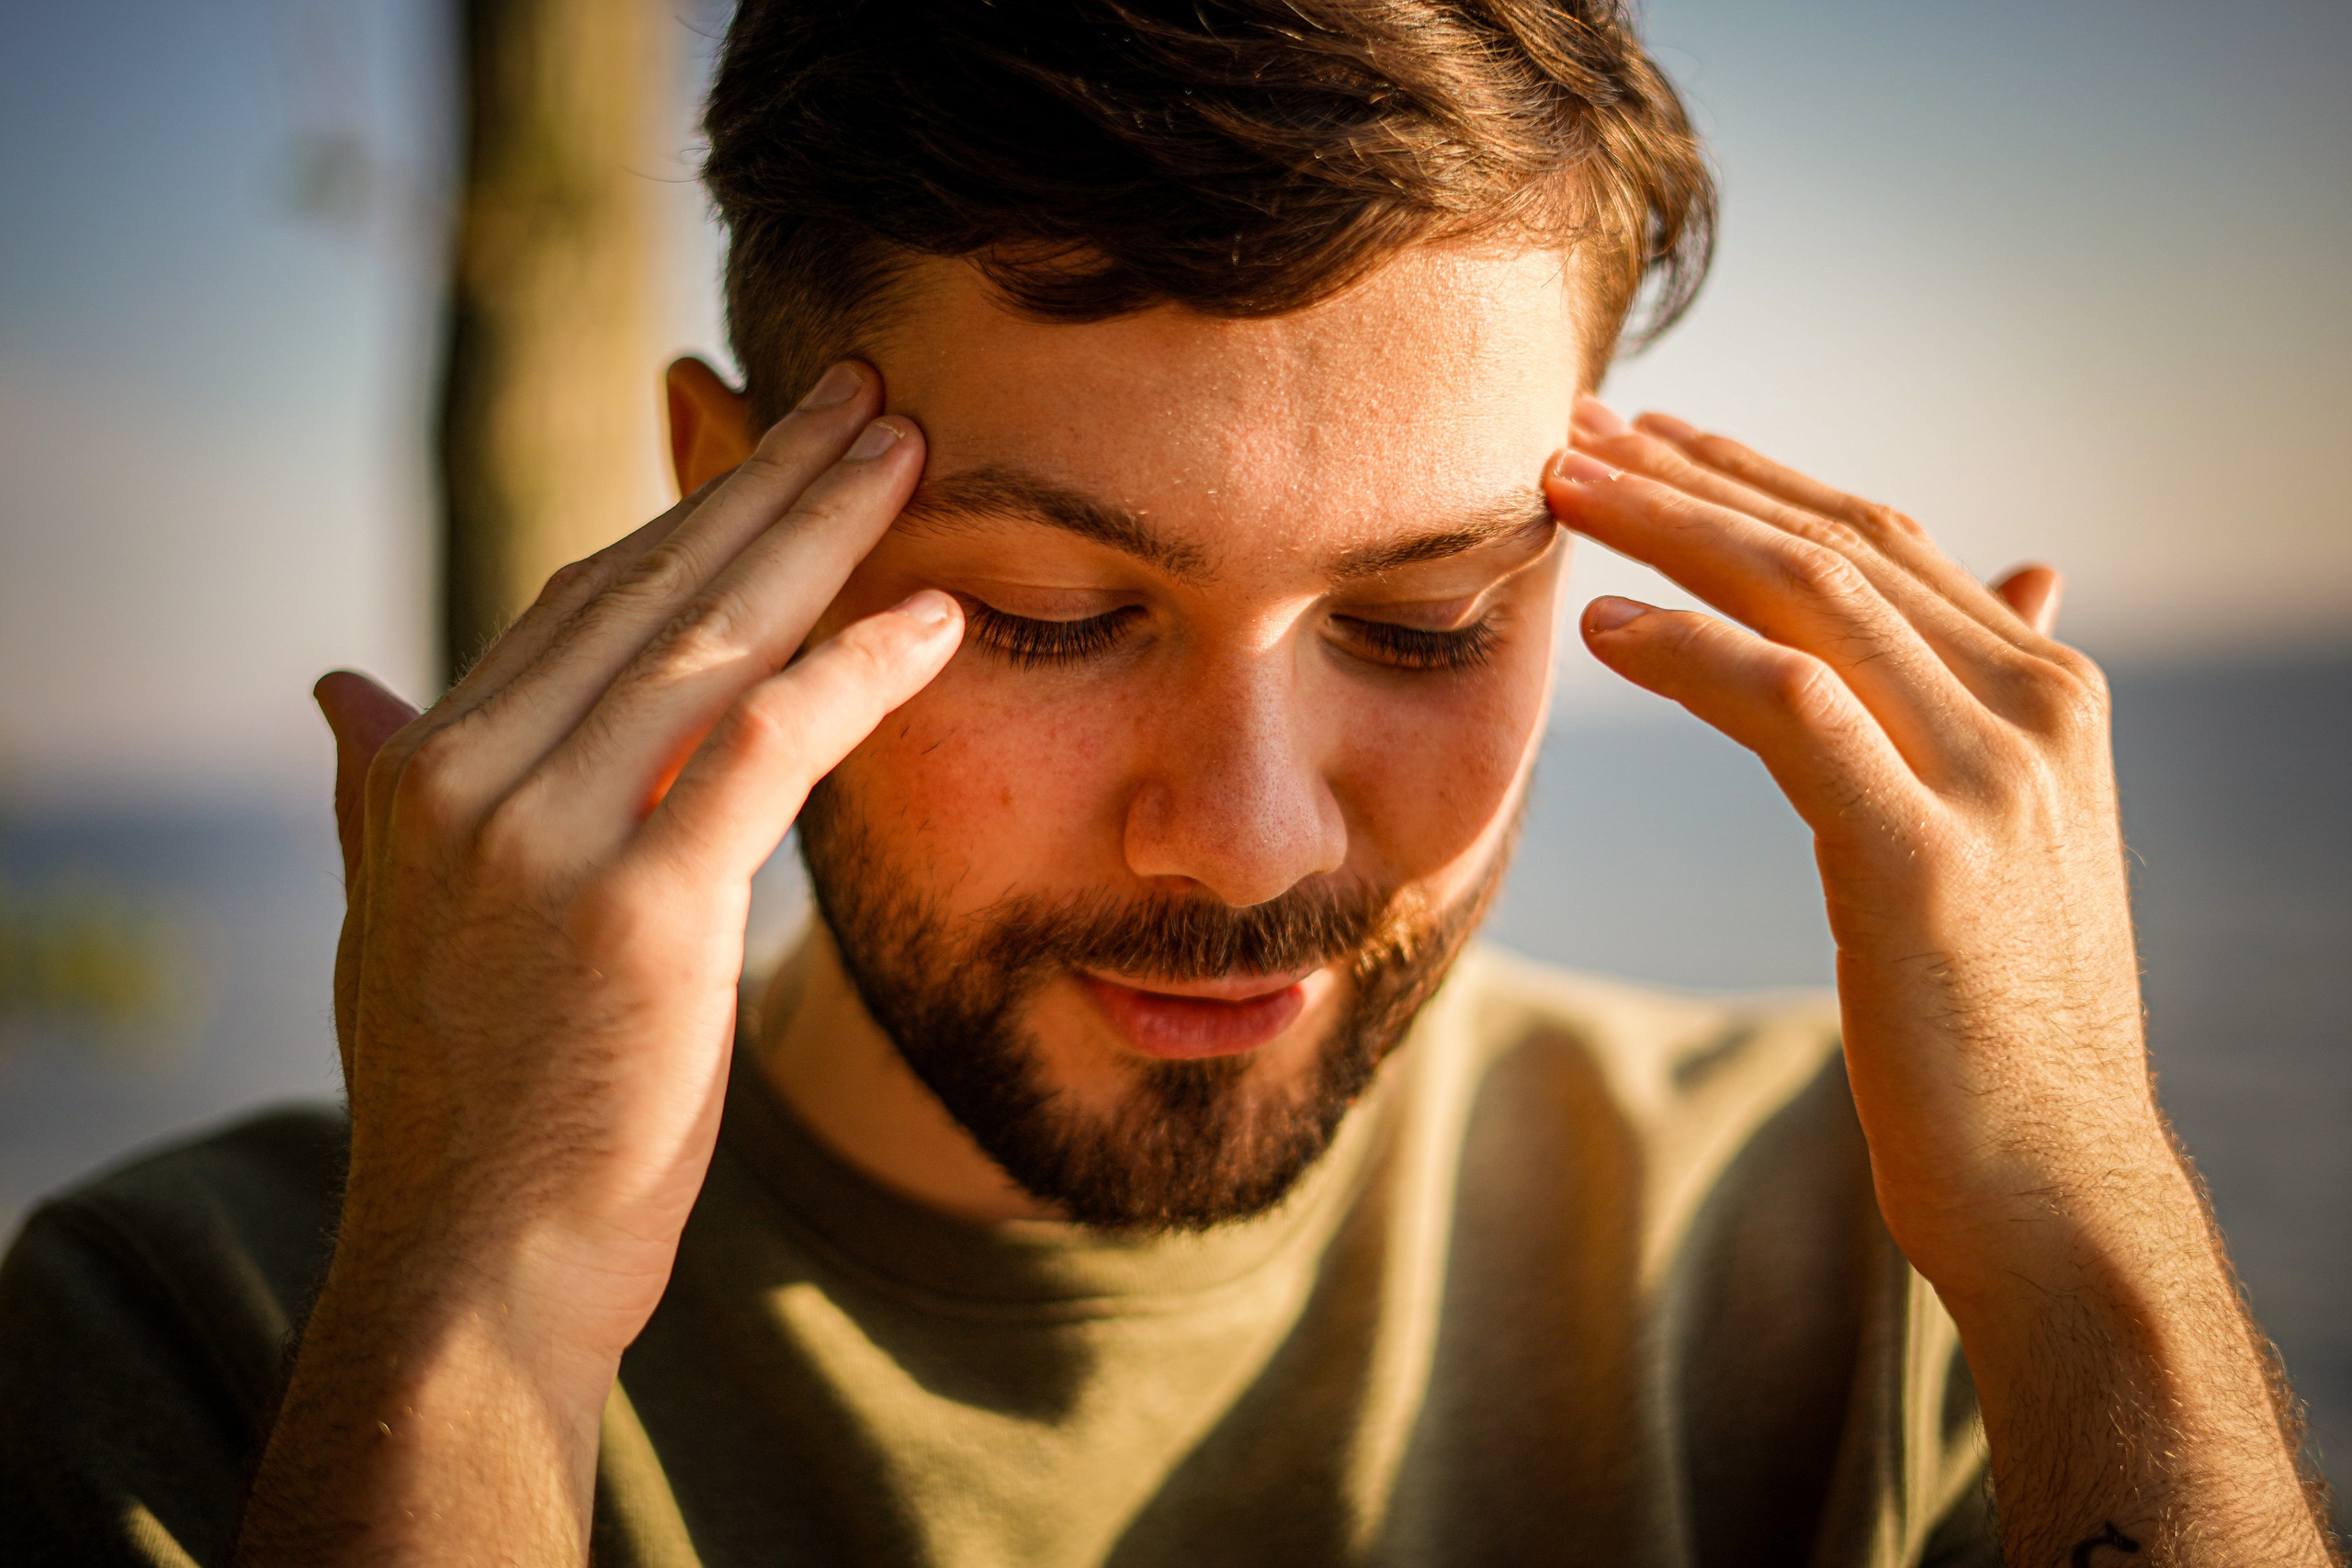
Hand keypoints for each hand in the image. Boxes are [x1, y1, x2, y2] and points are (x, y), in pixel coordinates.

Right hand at [236, 362, 961, 1563]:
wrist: (473, 1275)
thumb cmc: (466, 1111)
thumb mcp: (397, 930)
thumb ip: (378, 795)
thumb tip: (340, 685)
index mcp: (424, 772)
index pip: (577, 601)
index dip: (684, 513)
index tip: (767, 448)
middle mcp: (471, 779)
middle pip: (650, 587)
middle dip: (767, 480)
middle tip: (868, 394)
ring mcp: (549, 839)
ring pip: (713, 637)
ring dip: (824, 531)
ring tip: (914, 450)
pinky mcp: (639, 909)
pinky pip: (770, 743)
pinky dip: (859, 668)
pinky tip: (939, 615)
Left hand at [1545, 398, 2141, 1269]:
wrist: (2056, 1185)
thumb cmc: (2004, 1021)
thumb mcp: (2016, 835)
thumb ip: (1997, 702)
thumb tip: (2027, 579)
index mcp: (2045, 693)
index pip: (1877, 537)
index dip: (1747, 476)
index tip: (1638, 439)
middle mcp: (2030, 710)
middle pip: (1829, 543)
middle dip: (1688, 477)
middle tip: (1568, 434)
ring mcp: (1988, 779)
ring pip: (1806, 596)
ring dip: (1669, 529)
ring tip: (1557, 492)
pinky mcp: (1924, 860)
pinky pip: (1788, 709)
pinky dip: (1689, 652)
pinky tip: (1600, 628)